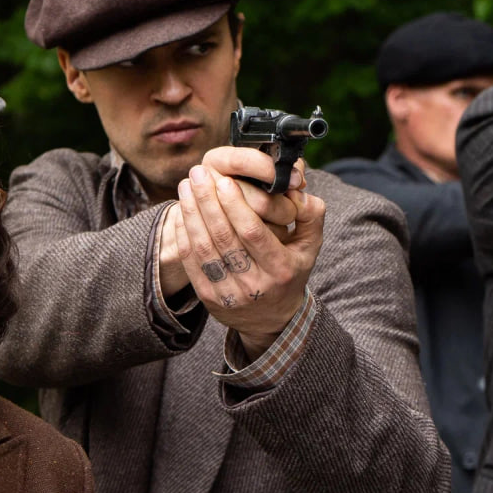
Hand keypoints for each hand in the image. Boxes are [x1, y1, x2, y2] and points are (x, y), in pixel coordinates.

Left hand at [174, 163, 324, 357]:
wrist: (271, 319)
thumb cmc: (290, 272)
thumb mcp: (310, 247)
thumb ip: (310, 215)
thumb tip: (297, 187)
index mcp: (280, 268)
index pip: (253, 233)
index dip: (236, 206)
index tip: (224, 180)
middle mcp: (254, 284)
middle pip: (223, 237)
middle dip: (207, 201)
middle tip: (197, 173)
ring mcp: (228, 293)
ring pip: (203, 248)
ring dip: (191, 213)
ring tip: (186, 186)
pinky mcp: (208, 297)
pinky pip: (190, 262)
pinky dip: (183, 234)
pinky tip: (181, 211)